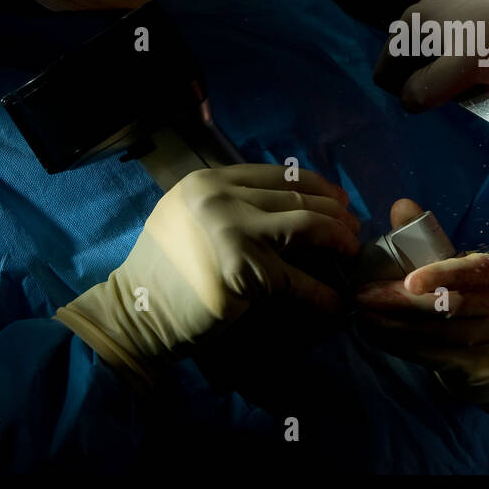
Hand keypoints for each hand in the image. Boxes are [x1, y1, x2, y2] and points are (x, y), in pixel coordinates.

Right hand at [55, 164, 360, 389]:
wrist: (134, 314)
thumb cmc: (165, 271)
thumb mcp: (192, 217)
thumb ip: (232, 204)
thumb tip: (294, 205)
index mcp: (210, 181)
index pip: (278, 174)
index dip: (317, 185)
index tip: (339, 200)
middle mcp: (221, 198)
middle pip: (297, 197)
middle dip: (335, 213)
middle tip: (353, 230)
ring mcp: (232, 232)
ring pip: (307, 225)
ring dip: (338, 240)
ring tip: (350, 253)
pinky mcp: (242, 271)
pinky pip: (297, 280)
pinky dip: (322, 293)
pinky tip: (336, 302)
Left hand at [354, 199, 488, 405]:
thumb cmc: (476, 299)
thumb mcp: (459, 268)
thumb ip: (431, 239)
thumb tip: (402, 206)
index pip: (474, 270)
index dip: (442, 274)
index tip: (410, 281)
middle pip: (451, 305)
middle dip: (402, 302)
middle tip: (364, 297)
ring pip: (439, 334)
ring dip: (395, 326)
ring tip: (363, 316)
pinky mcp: (486, 369)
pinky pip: (436, 357)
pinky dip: (403, 346)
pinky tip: (379, 336)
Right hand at [374, 0, 488, 109]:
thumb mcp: (459, 69)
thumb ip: (425, 90)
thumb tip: (407, 103)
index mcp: (411, 25)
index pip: (386, 72)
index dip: (408, 92)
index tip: (438, 96)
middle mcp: (424, 20)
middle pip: (420, 74)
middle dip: (446, 88)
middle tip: (472, 85)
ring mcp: (452, 23)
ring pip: (448, 72)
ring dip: (469, 82)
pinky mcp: (476, 27)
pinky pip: (468, 62)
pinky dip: (484, 71)